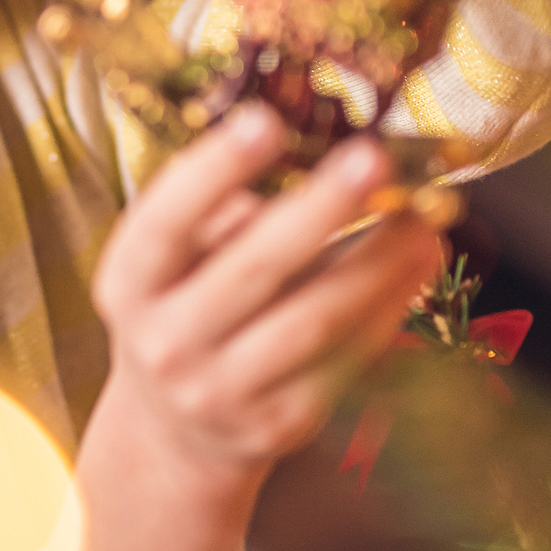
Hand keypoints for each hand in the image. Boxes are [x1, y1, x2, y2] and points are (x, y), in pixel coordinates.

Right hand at [89, 102, 443, 476]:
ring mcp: (221, 391)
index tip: (266, 120)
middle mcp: (165, 342)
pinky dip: (387, 308)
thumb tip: (312, 146)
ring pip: (312, 322)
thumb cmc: (186, 308)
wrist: (176, 430)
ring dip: (376, 264)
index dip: (213, 171)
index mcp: (129, 284)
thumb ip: (219, 205)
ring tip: (420, 216)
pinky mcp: (279, 424)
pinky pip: (344, 361)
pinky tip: (417, 264)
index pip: (165, 224)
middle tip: (372, 158)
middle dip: (319, 209)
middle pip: (251, 270)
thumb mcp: (174, 260)